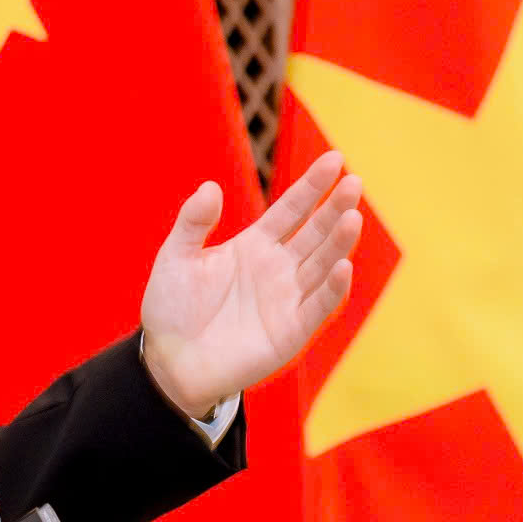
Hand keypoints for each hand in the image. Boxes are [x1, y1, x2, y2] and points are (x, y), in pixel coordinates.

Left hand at [139, 153, 363, 419]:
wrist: (168, 362)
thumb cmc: (172, 309)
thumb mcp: (176, 257)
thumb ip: (193, 222)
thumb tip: (210, 186)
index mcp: (255, 245)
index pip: (292, 210)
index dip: (313, 186)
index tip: (335, 160)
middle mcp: (278, 268)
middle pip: (315, 232)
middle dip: (334, 207)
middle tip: (354, 181)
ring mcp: (288, 299)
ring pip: (322, 264)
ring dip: (339, 243)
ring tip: (352, 216)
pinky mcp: (291, 331)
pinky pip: (317, 307)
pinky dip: (332, 289)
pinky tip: (342, 266)